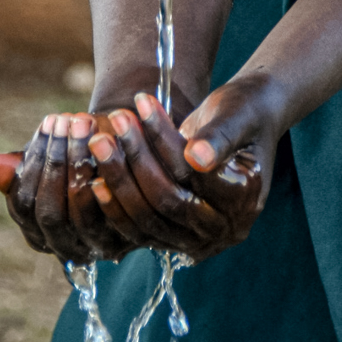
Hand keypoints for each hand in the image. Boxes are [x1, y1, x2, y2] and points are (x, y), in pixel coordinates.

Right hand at [0, 113, 132, 264]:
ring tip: (87, 123)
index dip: (33, 162)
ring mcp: (97, 247)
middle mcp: (65, 248)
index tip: (48, 122)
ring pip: (80, 211)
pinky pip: (114, 213)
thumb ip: (15, 168)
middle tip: (69, 119)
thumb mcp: (47, 160)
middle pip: (50, 212)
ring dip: (82, 162)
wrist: (130, 160)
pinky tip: (109, 148)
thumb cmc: (81, 157)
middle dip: (57, 161)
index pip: (24, 204)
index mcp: (38, 233)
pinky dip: (109, 177)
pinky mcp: (128, 238)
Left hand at [86, 75, 278, 261]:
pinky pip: (140, 227)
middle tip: (110, 123)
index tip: (141, 104)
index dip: (163, 141)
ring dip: (119, 179)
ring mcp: (199, 237)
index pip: (194, 175)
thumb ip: (219, 137)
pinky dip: (116, 203)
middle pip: (169, 201)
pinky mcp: (176, 235)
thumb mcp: (237, 115)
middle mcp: (225, 227)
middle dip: (135, 160)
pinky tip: (94, 177)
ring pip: (149, 218)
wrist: (247, 121)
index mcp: (245, 198)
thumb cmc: (245, 111)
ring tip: (98, 139)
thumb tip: (197, 157)